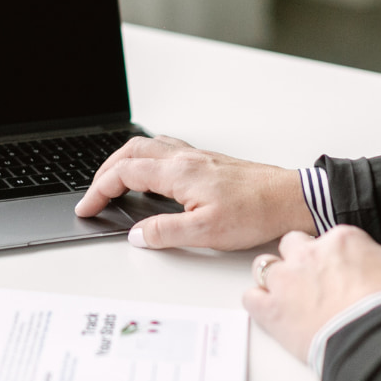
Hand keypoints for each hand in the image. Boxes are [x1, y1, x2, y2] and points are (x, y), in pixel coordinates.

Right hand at [75, 136, 314, 249]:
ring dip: (123, 160)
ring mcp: (196, 157)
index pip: (123, 173)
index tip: (88, 207)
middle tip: (94, 193)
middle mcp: (184, 158)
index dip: (99, 190)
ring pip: (147, 146)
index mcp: (178, 172)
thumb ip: (165, 232)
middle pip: (129, 152)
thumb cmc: (257, 211)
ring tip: (114, 179)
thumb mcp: (206, 231)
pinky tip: (151, 172)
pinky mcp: (208, 161)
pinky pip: (165, 149)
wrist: (292, 199)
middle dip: (104, 171)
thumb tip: (137, 234)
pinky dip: (146, 157)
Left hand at [242, 227, 380, 361]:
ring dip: (273, 279)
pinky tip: (269, 312)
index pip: (327, 239)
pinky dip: (257, 303)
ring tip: (287, 296)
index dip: (330, 256)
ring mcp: (286, 279)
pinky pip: (251, 297)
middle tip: (309, 280)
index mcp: (342, 240)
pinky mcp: (271, 308)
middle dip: (297, 259)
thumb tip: (377, 276)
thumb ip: (375, 266)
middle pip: (291, 244)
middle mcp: (309, 254)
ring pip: (264, 266)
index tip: (334, 269)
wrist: (376, 337)